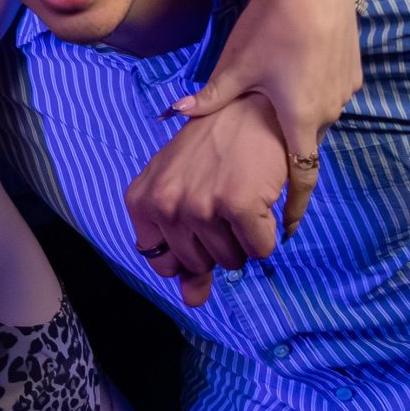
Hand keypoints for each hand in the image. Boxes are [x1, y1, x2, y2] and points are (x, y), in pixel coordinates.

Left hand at [127, 94, 288, 306]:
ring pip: (231, 261)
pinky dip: (267, 234)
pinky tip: (261, 199)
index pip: (162, 263)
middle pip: (198, 265)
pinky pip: (259, 250)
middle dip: (218, 245)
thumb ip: (184, 251)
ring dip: (244, 238)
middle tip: (224, 202)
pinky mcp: (237, 205)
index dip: (187, 254)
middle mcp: (165, 204)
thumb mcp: (185, 195)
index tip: (199, 226)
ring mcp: (200, 205)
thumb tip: (193, 301)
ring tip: (241, 195)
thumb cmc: (216, 152)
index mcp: (142, 201)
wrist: (252, 109)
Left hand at [173, 0, 357, 233]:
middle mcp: (327, 112)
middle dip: (285, 153)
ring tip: (276, 103)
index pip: (301, 179)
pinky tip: (293, 74)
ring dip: (298, 119)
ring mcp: (344, 91)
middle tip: (262, 154)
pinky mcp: (351, 72)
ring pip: (316, 117)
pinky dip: (311, 95)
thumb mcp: (235, 66)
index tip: (287, 232)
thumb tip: (175, 114)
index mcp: (298, 119)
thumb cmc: (271, 25)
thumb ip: (209, 98)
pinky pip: (329, 95)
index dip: (294, 208)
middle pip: (304, 144)